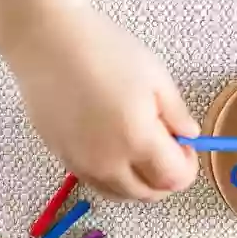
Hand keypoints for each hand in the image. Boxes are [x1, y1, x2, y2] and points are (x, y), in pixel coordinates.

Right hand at [10, 6, 199, 200]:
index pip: (175, 179)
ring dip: (139, 182)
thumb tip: (188, 136)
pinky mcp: (61, 157)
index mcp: (138, 140)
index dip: (188, 166)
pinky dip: (112, 176)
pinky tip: (113, 147)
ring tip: (139, 147)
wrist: (48, 42)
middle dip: (166, 178)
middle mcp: (108, 163)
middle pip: (148, 195)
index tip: (185, 145)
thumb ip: (176, 113)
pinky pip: (94, 182)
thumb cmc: (104, 50)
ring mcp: (81, 164)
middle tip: (167, 148)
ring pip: (120, 194)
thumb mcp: (155, 75)